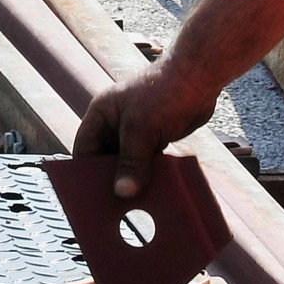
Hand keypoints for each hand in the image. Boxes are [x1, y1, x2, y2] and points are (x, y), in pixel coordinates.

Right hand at [73, 63, 217, 199]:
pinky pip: (146, 161)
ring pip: (128, 162)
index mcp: (101, 114)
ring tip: (134, 204)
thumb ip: (131, 162)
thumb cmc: (165, 92)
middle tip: (114, 206)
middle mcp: (115, 123)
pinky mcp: (155, 137)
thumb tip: (123, 193)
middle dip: (111, 179)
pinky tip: (153, 192)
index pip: (85, 148)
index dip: (84, 172)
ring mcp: (136, 130)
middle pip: (106, 159)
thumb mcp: (142, 129)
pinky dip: (149, 175)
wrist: (199, 77)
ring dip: (132, 179)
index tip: (88, 197)